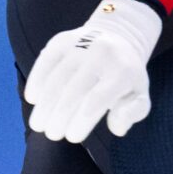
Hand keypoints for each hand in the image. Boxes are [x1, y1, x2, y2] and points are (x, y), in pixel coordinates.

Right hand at [23, 0, 162, 142]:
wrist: (118, 36)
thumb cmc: (126, 76)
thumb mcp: (139, 94)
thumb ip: (132, 113)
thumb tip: (117, 128)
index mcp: (123, 71)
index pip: (98, 100)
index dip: (81, 121)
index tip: (72, 137)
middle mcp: (101, 54)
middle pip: (74, 91)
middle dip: (60, 117)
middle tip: (52, 135)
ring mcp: (80, 44)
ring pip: (57, 79)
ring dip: (45, 105)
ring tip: (38, 124)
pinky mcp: (62, 40)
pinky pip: (45, 62)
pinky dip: (36, 81)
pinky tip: (32, 99)